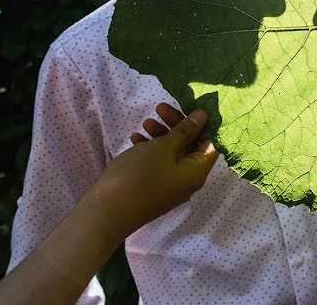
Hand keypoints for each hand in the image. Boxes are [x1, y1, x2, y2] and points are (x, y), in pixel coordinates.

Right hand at [85, 107, 216, 238]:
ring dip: (161, 135)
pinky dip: (150, 149)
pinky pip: (158, 164)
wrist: (105, 213)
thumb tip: (204, 117)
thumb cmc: (138, 176)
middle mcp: (188, 180)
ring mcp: (169, 186)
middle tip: (159, 107)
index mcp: (197, 172)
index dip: (203, 123)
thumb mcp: (163, 147)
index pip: (211, 142)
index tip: (189, 104)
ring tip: (144, 123)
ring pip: (172, 154)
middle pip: (190, 145)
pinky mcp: (153, 188)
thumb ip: (184, 131)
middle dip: (176, 125)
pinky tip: (134, 139)